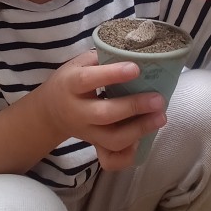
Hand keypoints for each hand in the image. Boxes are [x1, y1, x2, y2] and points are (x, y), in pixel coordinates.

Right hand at [40, 51, 166, 170]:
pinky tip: (144, 140)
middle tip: (158, 99)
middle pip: (104, 115)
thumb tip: (134, 51)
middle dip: (134, 107)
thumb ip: (101, 59)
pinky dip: (129, 155)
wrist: (49, 113)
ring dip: (139, 130)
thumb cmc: (70, 82)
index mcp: (70, 85)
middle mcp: (78, 112)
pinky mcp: (94, 146)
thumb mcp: (77, 64)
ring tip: (161, 117)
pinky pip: (111, 160)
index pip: (88, 80)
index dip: (113, 75)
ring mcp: (86, 132)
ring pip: (112, 140)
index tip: (136, 69)